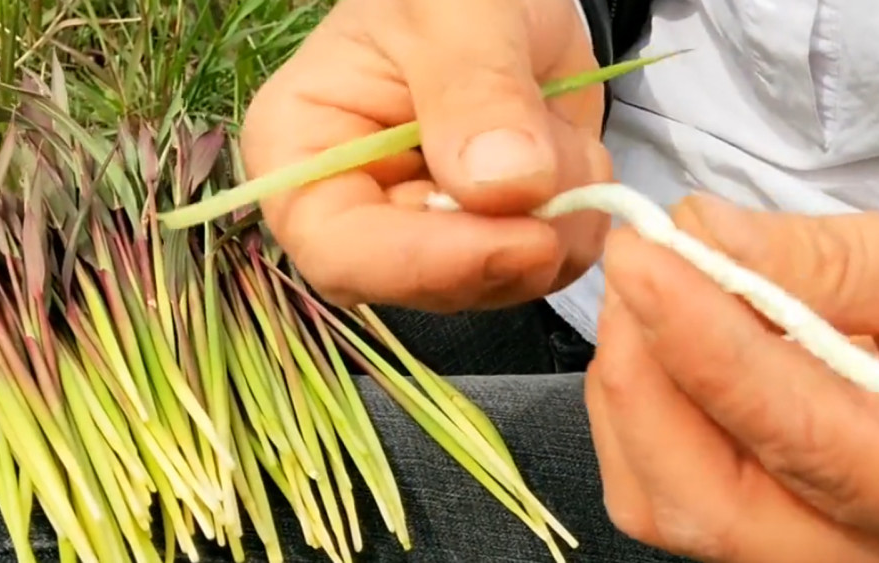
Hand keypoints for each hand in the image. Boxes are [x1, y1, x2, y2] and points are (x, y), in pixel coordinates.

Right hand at [239, 0, 611, 311]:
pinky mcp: (483, 243)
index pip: (336, 250)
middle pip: (418, 284)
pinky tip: (570, 159)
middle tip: (563, 174)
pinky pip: (538, 272)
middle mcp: (354, 211)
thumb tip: (500, 186)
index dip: (423, 263)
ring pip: (489, 284)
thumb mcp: (457, 13)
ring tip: (558, 135)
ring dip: (552, 224)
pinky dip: (575, 225)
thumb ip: (473, 90)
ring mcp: (424, 236)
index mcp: (303, 152)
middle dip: (504, 242)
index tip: (518, 239)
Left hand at [586, 194, 878, 561]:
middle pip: (707, 508)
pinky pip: (655, 490)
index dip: (706, 345)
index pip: (801, 434)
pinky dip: (630, 412)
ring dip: (626, 390)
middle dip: (642, 379)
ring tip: (644, 292)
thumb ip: (833, 263)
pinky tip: (654, 341)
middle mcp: (854, 547)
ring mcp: (794, 544)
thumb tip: (699, 233)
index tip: (642, 258)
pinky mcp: (749, 521)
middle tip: (634, 268)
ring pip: (662, 506)